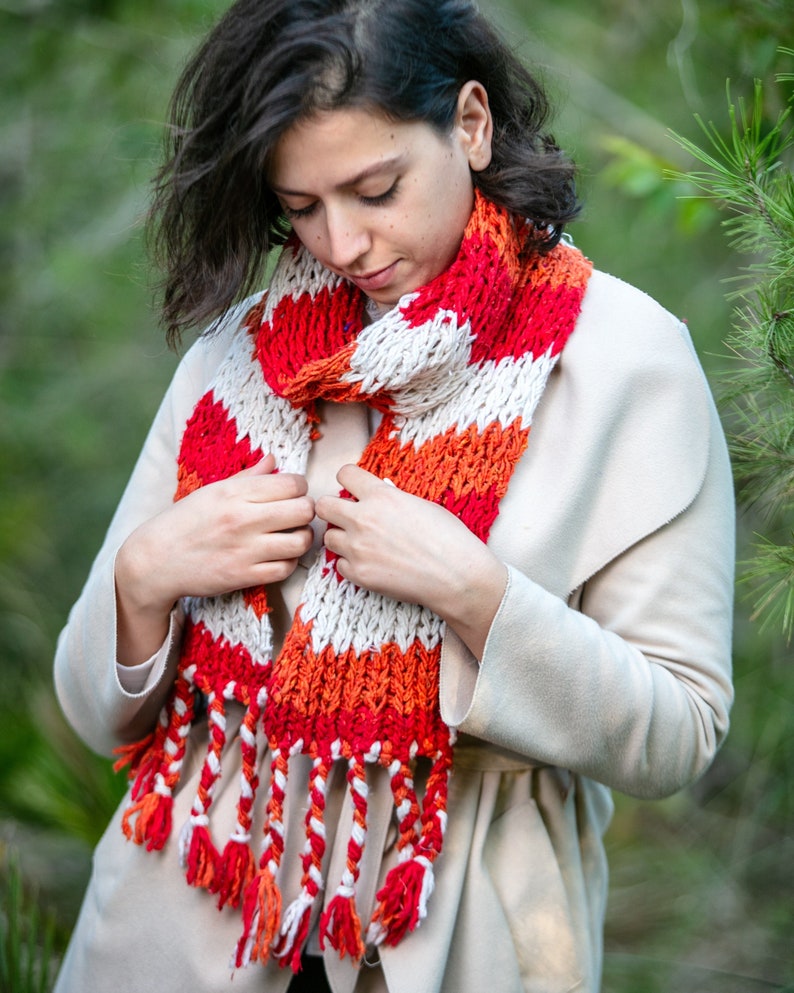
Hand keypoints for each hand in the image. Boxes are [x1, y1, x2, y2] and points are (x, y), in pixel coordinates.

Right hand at [115, 454, 314, 663]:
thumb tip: (274, 460)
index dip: (299, 488)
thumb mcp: (213, 491)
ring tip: (291, 536)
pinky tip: (278, 556)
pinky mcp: (243, 576)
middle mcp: (242, 519)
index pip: (293, 483)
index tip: (291, 494)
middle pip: (304, 509)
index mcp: (235, 493)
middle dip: (306, 511)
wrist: (155, 560)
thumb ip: (248, 477)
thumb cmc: (185, 521)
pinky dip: (288, 563)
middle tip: (296, 516)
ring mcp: (244, 550)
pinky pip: (286, 569)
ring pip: (300, 541)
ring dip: (302, 538)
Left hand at [316, 465, 506, 657]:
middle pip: (323, 506)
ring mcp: (358, 548)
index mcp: (381, 495)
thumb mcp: (422, 504)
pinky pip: (340, 565)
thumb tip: (379, 493)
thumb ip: (392, 498)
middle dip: (334, 510)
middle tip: (348, 518)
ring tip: (363, 545)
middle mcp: (363, 519)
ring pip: (328, 537)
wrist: (457, 576)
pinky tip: (371, 565)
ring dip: (342, 539)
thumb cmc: (449, 538)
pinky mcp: (359, 574)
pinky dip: (351, 565)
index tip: (353, 488)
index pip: (344, 474)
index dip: (348, 480)